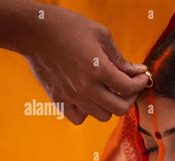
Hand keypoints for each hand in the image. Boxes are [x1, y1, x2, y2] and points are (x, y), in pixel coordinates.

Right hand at [24, 4, 147, 123]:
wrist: (32, 30)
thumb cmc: (67, 27)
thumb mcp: (101, 35)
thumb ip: (120, 58)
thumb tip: (138, 71)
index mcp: (99, 70)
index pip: (129, 88)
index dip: (141, 83)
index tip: (142, 77)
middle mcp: (86, 88)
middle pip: (119, 109)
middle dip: (129, 97)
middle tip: (128, 86)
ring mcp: (72, 97)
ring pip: (102, 116)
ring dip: (110, 106)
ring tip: (108, 91)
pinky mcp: (58, 100)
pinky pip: (78, 119)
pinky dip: (87, 113)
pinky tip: (88, 99)